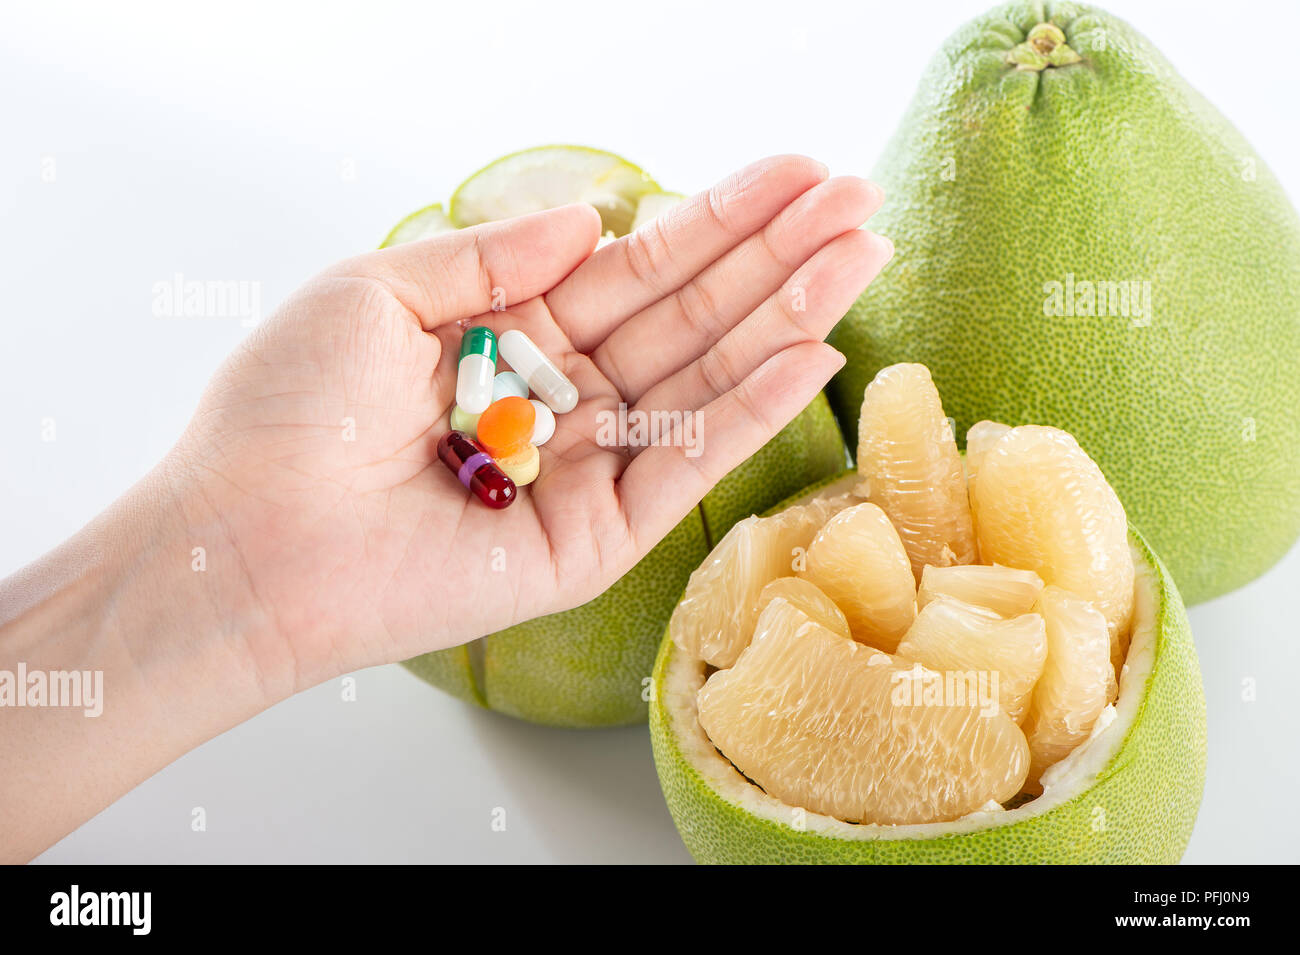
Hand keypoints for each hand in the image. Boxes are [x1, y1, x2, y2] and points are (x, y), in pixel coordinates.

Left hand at [172, 156, 890, 693]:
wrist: (246, 542)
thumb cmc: (288, 413)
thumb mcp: (379, 292)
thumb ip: (492, 255)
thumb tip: (591, 217)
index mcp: (513, 336)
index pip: (638, 268)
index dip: (717, 220)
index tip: (796, 174)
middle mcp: (562, 399)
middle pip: (689, 317)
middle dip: (776, 258)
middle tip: (862, 205)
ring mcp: (586, 471)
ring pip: (703, 383)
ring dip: (786, 320)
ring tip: (863, 258)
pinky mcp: (595, 540)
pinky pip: (683, 466)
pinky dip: (748, 413)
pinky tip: (811, 354)